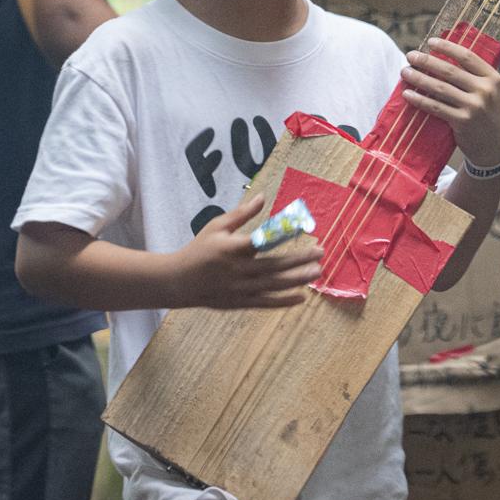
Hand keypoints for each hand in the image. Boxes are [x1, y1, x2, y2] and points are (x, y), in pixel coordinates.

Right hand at [169, 195, 322, 308]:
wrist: (179, 281)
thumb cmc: (200, 249)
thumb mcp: (217, 227)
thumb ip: (242, 214)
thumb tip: (262, 196)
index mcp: (233, 248)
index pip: (263, 240)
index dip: (284, 233)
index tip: (303, 226)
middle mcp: (238, 270)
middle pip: (274, 265)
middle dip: (299, 259)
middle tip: (320, 252)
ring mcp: (240, 288)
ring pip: (274, 285)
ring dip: (297, 279)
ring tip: (317, 272)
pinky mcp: (240, 302)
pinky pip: (266, 302)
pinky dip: (284, 301)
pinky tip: (302, 297)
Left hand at [401, 37, 499, 169]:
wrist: (495, 147)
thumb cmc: (486, 113)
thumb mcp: (489, 92)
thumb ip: (472, 76)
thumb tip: (440, 56)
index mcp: (492, 78)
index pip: (467, 56)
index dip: (447, 47)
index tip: (430, 42)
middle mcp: (485, 90)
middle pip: (449, 71)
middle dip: (426, 61)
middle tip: (410, 56)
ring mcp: (474, 107)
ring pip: (440, 88)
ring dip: (419, 78)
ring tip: (405, 72)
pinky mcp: (463, 122)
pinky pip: (436, 107)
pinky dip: (420, 100)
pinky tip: (408, 95)